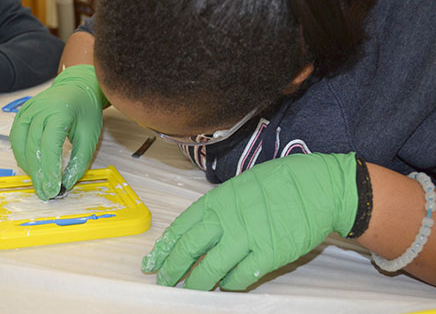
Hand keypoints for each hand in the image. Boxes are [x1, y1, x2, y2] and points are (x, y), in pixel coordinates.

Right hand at [10, 65, 106, 199]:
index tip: (53, 189)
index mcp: (59, 112)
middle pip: (32, 146)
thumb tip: (66, 185)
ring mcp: (27, 110)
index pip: (49, 145)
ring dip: (28, 166)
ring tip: (39, 183)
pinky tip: (32, 168)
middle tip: (45, 193)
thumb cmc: (86, 112)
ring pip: (20, 144)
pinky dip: (22, 155)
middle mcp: (39, 109)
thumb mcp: (90, 137)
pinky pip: (16, 138)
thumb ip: (79, 161)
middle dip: (38, 174)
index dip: (49, 170)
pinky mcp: (21, 114)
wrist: (77, 88)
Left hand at [142, 153, 358, 290]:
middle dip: (172, 267)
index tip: (153, 260)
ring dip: (196, 281)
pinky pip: (240, 277)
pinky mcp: (268, 255)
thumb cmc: (279, 182)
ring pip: (211, 267)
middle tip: (164, 280)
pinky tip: (225, 284)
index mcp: (218, 200)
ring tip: (188, 288)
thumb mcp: (240, 185)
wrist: (318, 186)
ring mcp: (247, 238)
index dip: (164, 247)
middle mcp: (227, 219)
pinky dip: (229, 283)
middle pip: (189, 249)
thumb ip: (219, 207)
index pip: (181, 227)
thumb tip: (200, 229)